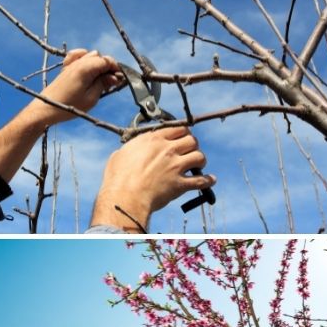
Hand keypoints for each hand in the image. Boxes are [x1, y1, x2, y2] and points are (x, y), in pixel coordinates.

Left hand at [33, 49, 119, 124]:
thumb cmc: (69, 106)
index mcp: (86, 68)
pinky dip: (84, 58)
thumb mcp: (91, 98)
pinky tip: (87, 68)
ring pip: (90, 55)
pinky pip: (77, 55)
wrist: (46, 108)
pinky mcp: (65, 68)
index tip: (119, 80)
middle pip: (100, 57)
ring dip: (98, 64)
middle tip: (110, 83)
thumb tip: (114, 77)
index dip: (116, 69)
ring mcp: (71, 64)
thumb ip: (103, 84)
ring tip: (99, 80)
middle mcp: (79, 62)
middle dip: (107, 68)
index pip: (107, 61)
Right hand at [90, 126, 215, 231]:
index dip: (182, 133)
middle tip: (189, 152)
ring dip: (200, 161)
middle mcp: (167, 150)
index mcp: (153, 140)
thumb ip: (130, 150)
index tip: (182, 138)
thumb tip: (130, 151)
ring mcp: (175, 167)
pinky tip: (210, 181)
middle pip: (192, 140)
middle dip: (192, 146)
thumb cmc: (117, 179)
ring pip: (200, 157)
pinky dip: (208, 181)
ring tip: (196, 166)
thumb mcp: (119, 156)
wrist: (124, 198)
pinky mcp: (180, 184)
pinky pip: (201, 180)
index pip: (178, 128)